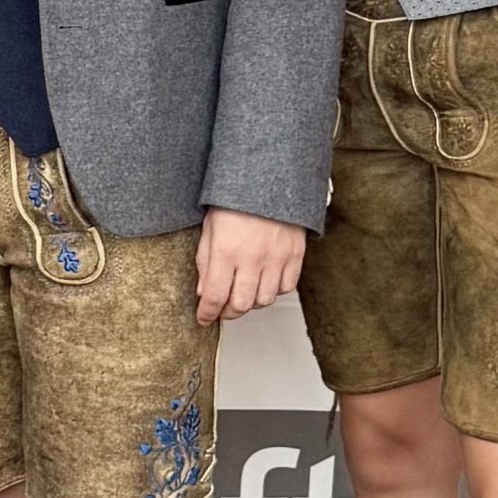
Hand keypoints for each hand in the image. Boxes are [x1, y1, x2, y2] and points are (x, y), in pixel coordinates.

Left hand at [194, 208, 304, 324]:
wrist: (269, 179)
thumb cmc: (236, 199)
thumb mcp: (209, 226)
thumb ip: (205, 260)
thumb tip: (203, 291)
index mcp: (226, 250)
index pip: (214, 295)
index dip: (207, 312)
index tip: (203, 318)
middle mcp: (252, 258)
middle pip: (240, 304)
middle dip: (227, 313)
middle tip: (221, 310)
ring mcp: (276, 259)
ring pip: (264, 300)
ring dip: (250, 303)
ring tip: (241, 296)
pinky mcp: (295, 256)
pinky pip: (286, 287)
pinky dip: (273, 291)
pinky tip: (263, 283)